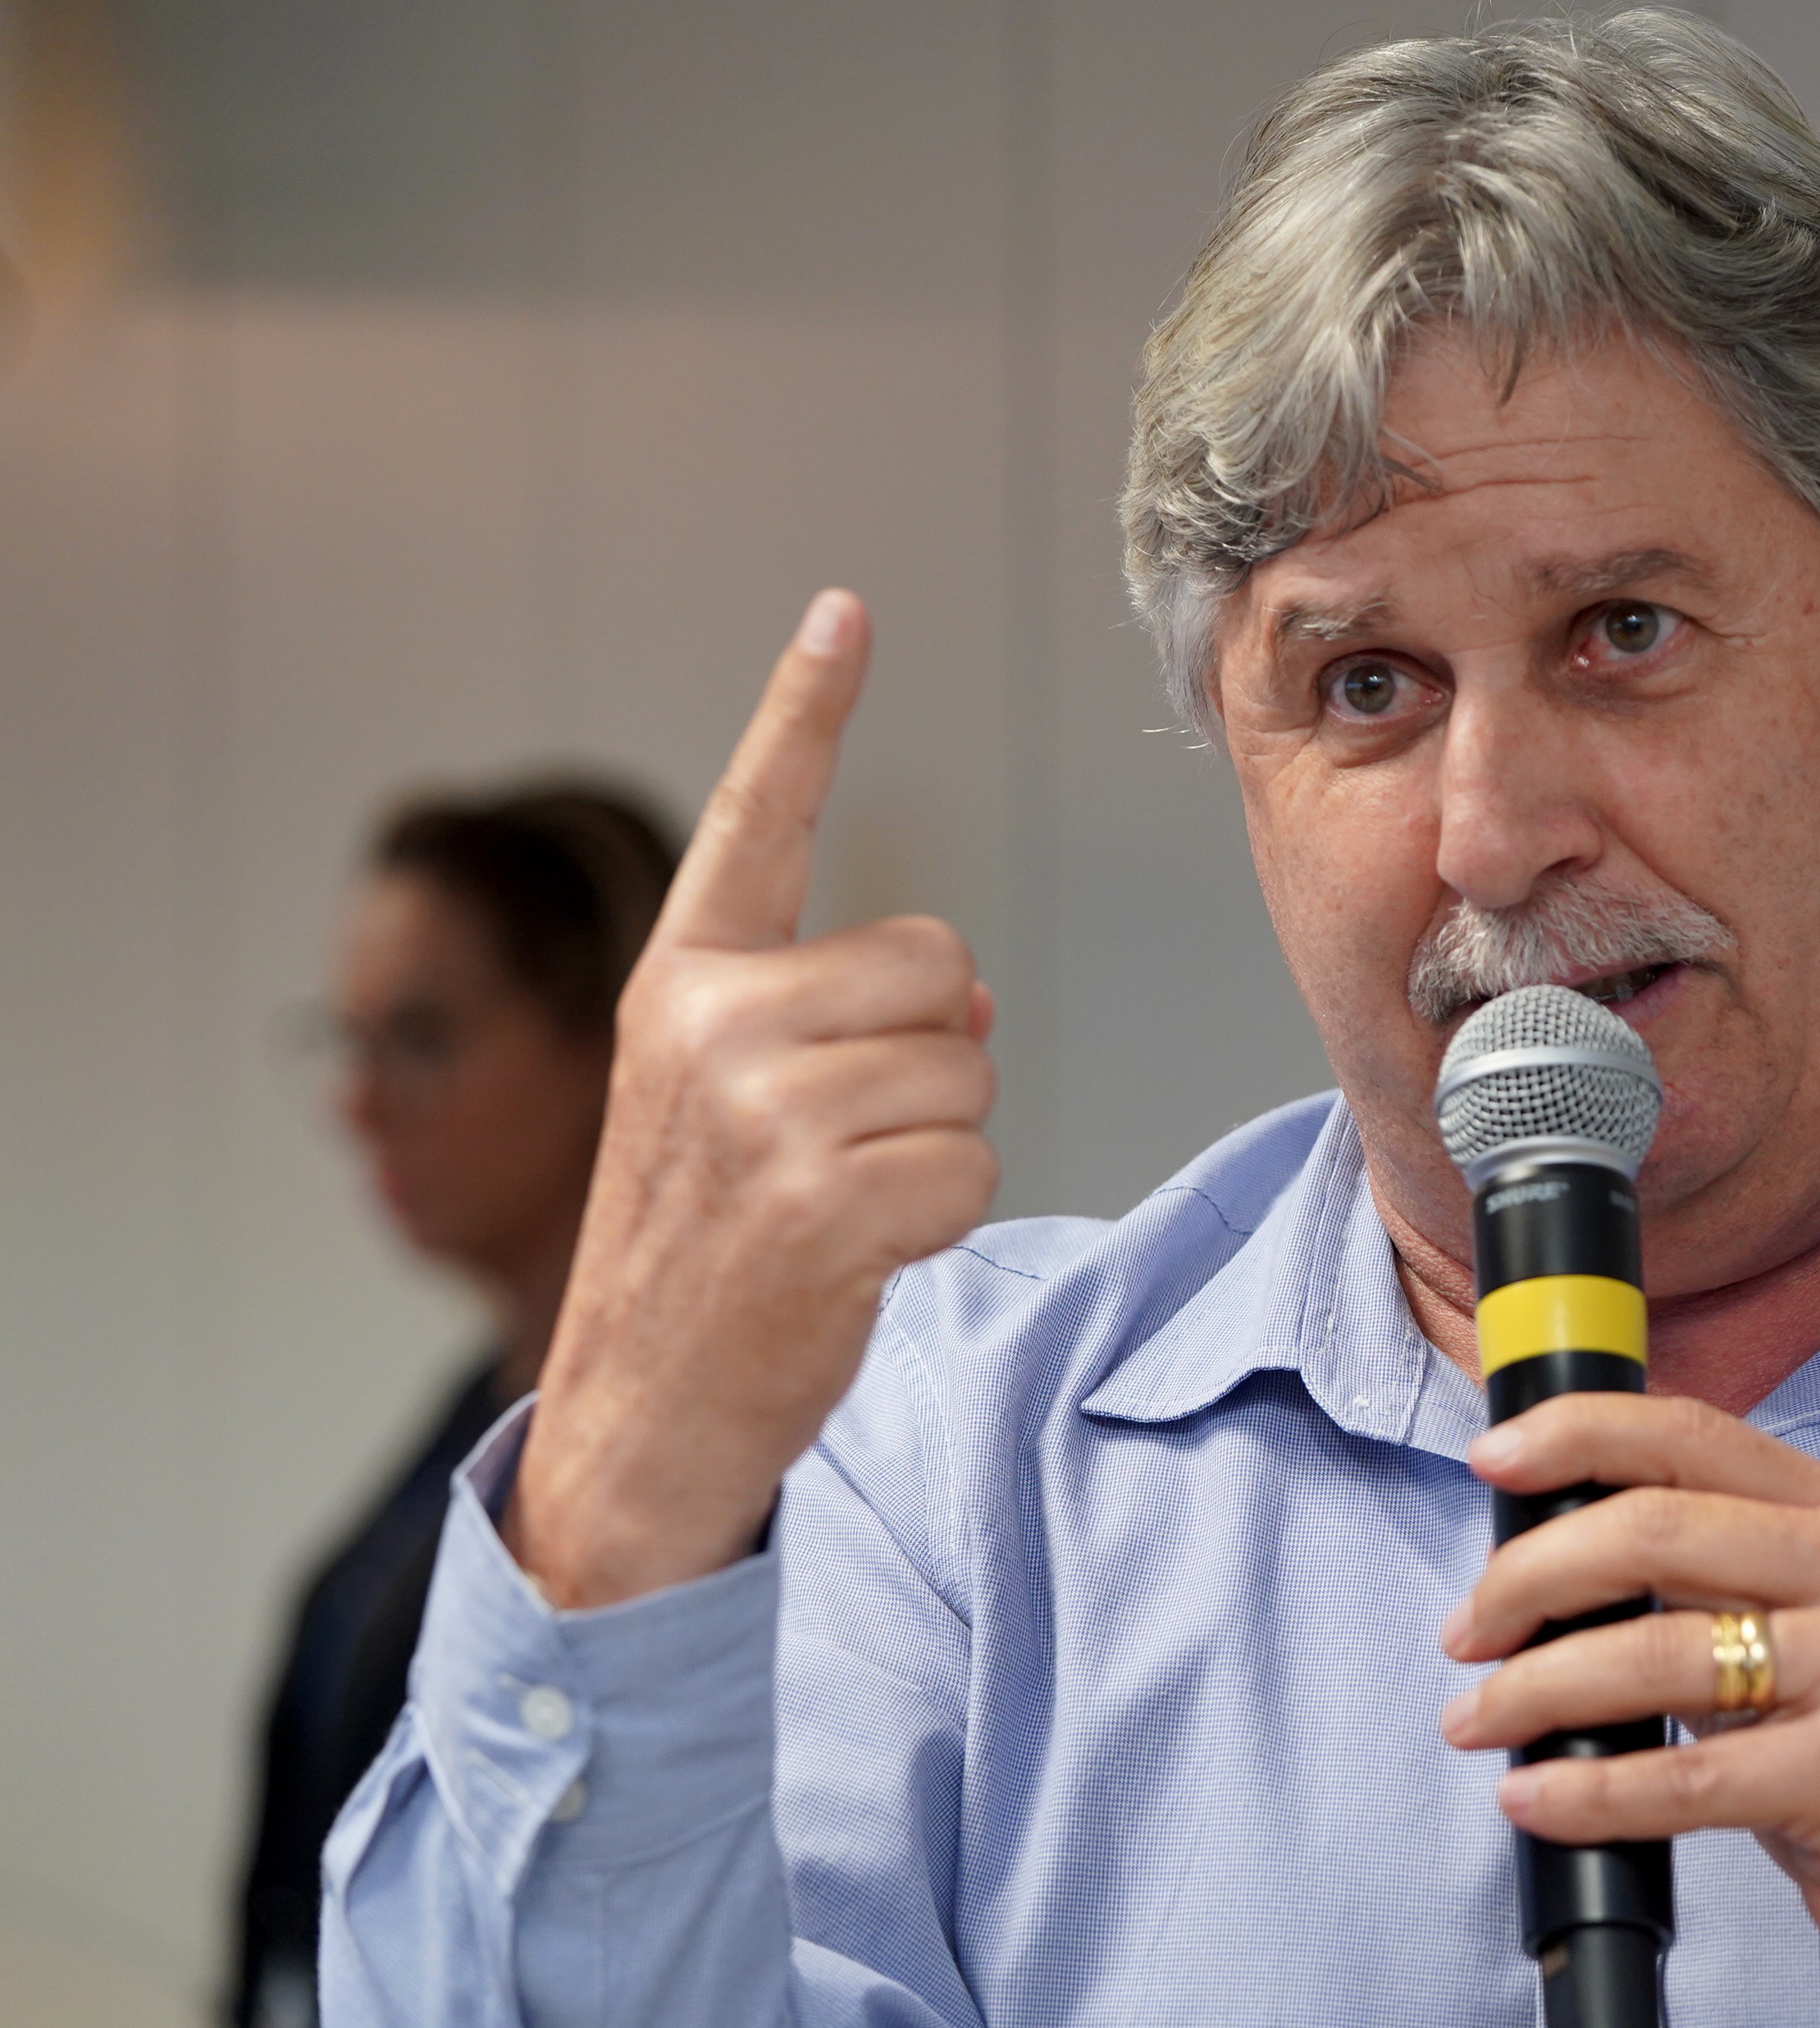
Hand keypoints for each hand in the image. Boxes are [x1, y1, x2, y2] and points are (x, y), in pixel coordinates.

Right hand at [506, 591, 998, 1608]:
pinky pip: (973, 1165)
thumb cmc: (711, 1250)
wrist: (639, 1417)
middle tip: (842, 1147)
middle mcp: (709, 1023)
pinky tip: (857, 1258)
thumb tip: (966, 985)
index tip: (844, 610)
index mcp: (680, 982)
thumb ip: (829, 1017)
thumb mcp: (732, 1105)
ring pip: (967, 1072)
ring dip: (938, 1150)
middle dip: (933, 1062)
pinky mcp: (818, 1202)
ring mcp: (758, 1112)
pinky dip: (942, 1219)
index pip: (759, 820)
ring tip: (839, 1206)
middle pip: (942, 969)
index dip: (806, 710)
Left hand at [1438, 1393, 1819, 1982]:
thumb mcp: (1816, 1607)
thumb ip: (1712, 1562)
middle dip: (1528, 1577)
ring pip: (1653, 1653)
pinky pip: (1686, 1780)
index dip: (1576, 1434)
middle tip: (1468, 1631)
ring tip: (1476, 1719)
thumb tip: (1547, 1551)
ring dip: (1533, 1689)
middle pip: (1651, 1530)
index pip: (1688, 1432)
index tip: (1491, 1459)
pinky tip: (1532, 1798)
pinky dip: (1587, 1791)